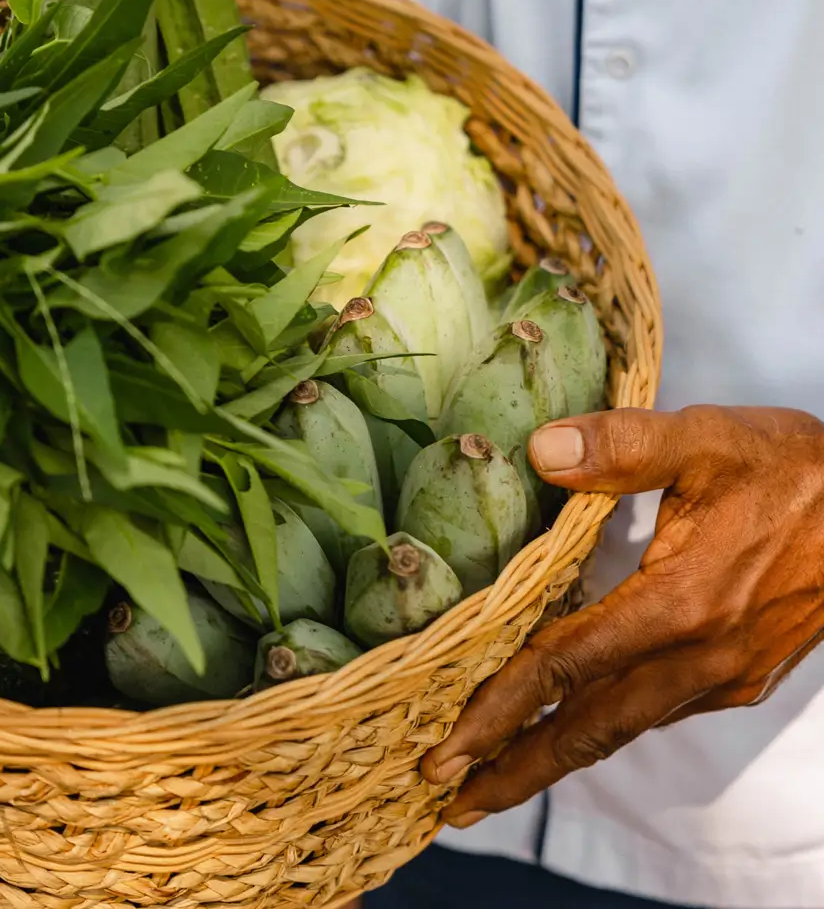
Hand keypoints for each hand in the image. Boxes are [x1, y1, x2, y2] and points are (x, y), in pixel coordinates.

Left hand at [420, 405, 823, 826]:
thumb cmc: (797, 469)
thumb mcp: (708, 438)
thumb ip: (624, 445)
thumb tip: (540, 448)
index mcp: (681, 604)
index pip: (569, 666)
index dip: (502, 707)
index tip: (447, 747)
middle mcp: (701, 657)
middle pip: (590, 729)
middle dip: (516, 768)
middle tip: (449, 798)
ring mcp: (727, 674)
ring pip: (626, 727)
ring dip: (558, 755)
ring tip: (500, 776)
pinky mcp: (745, 675)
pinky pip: (662, 711)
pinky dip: (611, 725)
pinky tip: (584, 720)